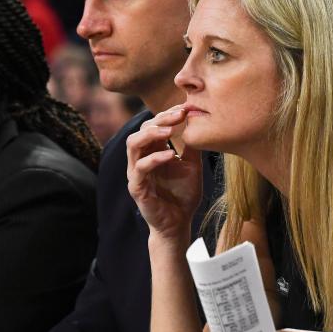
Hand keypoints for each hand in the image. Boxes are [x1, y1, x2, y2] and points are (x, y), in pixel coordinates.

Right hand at [126, 107, 201, 239]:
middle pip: (142, 129)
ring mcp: (136, 173)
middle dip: (160, 119)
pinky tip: (170, 155)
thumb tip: (199, 122)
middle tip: (179, 114)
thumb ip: (192, 147)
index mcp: (153, 151)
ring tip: (170, 130)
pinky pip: (140, 168)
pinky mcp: (137, 187)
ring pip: (133, 144)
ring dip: (151, 134)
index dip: (167, 115)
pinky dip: (154, 158)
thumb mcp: (192, 166)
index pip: (154, 125)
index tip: (185, 108)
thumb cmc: (183, 195)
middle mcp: (141, 159)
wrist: (179, 223)